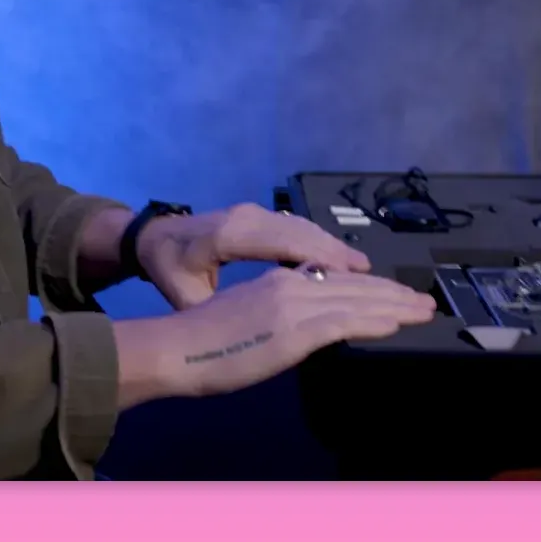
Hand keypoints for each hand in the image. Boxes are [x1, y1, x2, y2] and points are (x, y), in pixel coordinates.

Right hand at [120, 265, 435, 402]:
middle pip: (355, 286)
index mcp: (280, 280)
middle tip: (424, 300)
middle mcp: (292, 284)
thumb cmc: (202, 341)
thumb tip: (305, 322)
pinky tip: (395, 324)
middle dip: (393, 293)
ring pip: (357, 301)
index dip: (371, 286)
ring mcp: (295, 306)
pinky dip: (373, 322)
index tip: (395, 292)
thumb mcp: (247, 314)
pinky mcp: (294, 330)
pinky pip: (344, 322)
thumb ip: (278, 313)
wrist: (177, 348)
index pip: (337, 280)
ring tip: (422, 310)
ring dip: (395, 306)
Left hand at [137, 203, 369, 309]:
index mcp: (230, 235)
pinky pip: (300, 232)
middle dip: (349, 262)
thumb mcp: (188, 296)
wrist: (152, 239)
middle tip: (388, 286)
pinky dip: (325, 249)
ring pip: (308, 233)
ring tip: (376, 280)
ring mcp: (257, 214)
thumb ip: (225, 307)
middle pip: (309, 237)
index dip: (326, 261)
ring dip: (342, 255)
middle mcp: (249, 218)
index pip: (289, 246)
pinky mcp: (261, 219)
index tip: (360, 279)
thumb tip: (262, 327)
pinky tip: (347, 268)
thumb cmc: (169, 271)